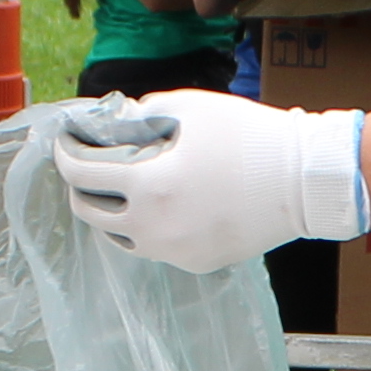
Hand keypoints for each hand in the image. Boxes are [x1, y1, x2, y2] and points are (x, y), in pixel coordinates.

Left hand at [51, 90, 369, 270]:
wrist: (304, 182)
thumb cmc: (250, 137)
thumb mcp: (191, 107)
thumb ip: (145, 112)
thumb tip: (120, 120)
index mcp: (147, 186)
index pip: (81, 174)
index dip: (65, 153)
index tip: (66, 142)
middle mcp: (153, 228)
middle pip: (90, 213)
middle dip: (80, 186)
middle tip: (88, 166)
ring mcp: (174, 253)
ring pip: (120, 238)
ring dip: (112, 212)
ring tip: (122, 188)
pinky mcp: (196, 264)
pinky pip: (156, 248)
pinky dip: (147, 228)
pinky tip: (160, 206)